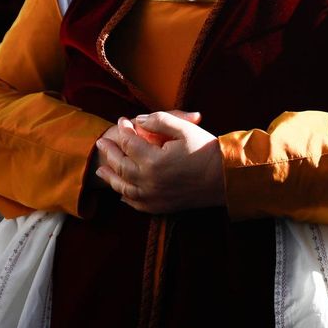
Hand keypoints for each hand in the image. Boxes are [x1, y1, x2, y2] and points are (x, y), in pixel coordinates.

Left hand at [94, 112, 222, 213]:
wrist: (226, 178)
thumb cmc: (206, 150)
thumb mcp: (184, 128)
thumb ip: (160, 120)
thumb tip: (139, 120)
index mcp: (153, 161)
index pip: (129, 143)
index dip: (124, 130)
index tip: (122, 120)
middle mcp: (149, 182)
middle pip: (121, 166)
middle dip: (110, 152)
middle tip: (101, 142)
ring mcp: (153, 197)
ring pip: (124, 187)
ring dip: (111, 177)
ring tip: (101, 169)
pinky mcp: (161, 207)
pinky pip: (136, 203)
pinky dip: (125, 196)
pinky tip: (121, 191)